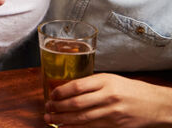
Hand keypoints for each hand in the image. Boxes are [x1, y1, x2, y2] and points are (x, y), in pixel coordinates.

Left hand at [45, 73, 171, 126]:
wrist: (155, 103)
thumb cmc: (129, 89)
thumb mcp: (110, 79)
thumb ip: (90, 84)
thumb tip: (66, 89)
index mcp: (105, 81)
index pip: (77, 86)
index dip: (61, 91)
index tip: (51, 94)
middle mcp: (108, 96)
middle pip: (77, 103)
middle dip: (58, 107)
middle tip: (47, 107)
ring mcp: (112, 112)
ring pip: (82, 117)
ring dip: (63, 119)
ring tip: (51, 119)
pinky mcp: (116, 125)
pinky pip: (92, 127)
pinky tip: (66, 127)